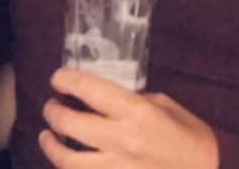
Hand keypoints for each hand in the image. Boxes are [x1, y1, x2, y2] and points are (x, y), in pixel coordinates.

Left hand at [38, 68, 218, 168]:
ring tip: (47, 136)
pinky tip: (65, 163)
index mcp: (136, 112)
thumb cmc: (192, 141)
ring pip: (69, 161)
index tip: (58, 78)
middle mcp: (122, 140)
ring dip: (52, 146)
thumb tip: (107, 98)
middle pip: (71, 123)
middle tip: (51, 107)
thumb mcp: (166, 108)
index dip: (65, 79)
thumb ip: (134, 100)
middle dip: (53, 112)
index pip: (88, 88)